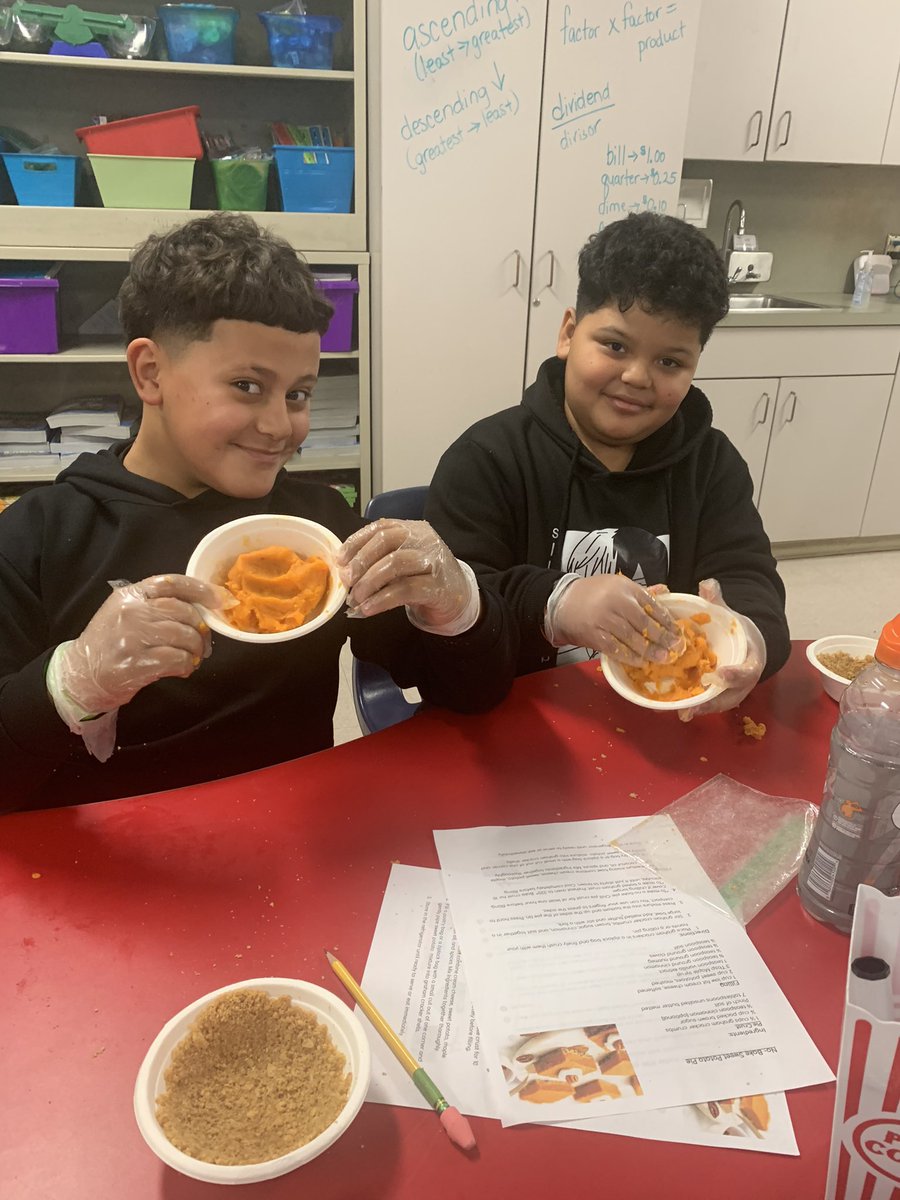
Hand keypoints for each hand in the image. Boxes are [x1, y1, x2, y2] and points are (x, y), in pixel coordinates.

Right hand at [57, 574, 225, 715]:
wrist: (81, 673)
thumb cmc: (110, 641)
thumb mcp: (126, 612)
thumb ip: (157, 604)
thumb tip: (203, 607)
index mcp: (130, 594)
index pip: (172, 583)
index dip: (201, 589)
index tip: (220, 599)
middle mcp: (131, 611)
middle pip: (184, 611)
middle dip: (201, 629)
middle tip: (202, 643)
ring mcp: (132, 637)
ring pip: (185, 635)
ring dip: (196, 649)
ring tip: (192, 657)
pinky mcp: (136, 662)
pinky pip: (177, 659)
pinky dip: (187, 665)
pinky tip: (182, 669)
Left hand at [337, 519, 479, 633]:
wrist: (458, 598)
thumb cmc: (423, 578)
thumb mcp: (403, 561)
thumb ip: (379, 559)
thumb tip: (345, 569)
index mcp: (413, 529)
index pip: (380, 527)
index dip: (356, 542)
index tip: (340, 560)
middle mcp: (424, 540)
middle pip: (386, 541)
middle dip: (360, 561)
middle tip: (346, 581)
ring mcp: (433, 562)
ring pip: (395, 564)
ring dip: (369, 583)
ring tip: (356, 599)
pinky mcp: (438, 586)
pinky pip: (404, 590)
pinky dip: (381, 600)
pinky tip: (368, 609)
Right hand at [550, 574, 682, 664]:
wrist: (561, 601)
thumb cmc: (591, 593)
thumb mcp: (617, 585)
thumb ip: (641, 592)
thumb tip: (666, 591)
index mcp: (626, 588)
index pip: (653, 606)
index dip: (667, 622)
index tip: (677, 633)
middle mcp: (616, 601)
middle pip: (645, 623)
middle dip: (662, 638)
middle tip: (675, 649)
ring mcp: (604, 619)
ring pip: (632, 638)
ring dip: (649, 650)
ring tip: (662, 658)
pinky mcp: (594, 634)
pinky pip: (616, 648)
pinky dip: (629, 657)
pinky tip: (639, 662)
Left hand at [678, 578, 765, 721]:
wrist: (746, 645)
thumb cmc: (737, 631)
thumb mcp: (730, 615)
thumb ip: (719, 602)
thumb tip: (707, 584)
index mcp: (751, 661)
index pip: (748, 670)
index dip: (736, 674)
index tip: (721, 673)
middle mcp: (742, 681)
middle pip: (730, 696)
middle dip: (712, 702)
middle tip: (694, 706)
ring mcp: (730, 691)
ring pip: (716, 703)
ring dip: (699, 709)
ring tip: (680, 712)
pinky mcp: (717, 695)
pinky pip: (706, 703)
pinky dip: (693, 707)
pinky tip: (674, 709)